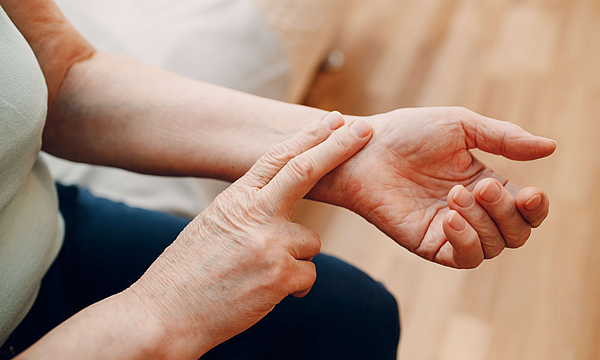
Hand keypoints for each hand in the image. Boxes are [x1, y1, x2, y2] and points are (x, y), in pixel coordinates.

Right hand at [128, 112, 372, 358]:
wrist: (165, 316)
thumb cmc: (186, 272)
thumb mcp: (213, 225)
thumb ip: (248, 209)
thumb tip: (280, 205)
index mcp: (235, 198)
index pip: (278, 158)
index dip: (308, 136)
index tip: (331, 120)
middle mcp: (255, 214)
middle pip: (306, 171)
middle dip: (339, 147)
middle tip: (363, 129)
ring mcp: (270, 243)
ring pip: (310, 241)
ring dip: (295, 257)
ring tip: (258, 274)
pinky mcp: (281, 275)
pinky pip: (308, 274)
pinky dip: (293, 286)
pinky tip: (264, 293)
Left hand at [310, 107, 555, 268]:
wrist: (363, 148)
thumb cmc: (407, 133)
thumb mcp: (461, 126)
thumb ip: (503, 137)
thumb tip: (550, 147)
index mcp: (485, 183)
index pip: (526, 208)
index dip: (536, 207)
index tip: (531, 193)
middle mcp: (472, 211)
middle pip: (516, 233)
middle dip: (507, 211)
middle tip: (481, 185)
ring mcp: (450, 229)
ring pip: (493, 247)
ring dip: (484, 222)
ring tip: (456, 193)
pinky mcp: (427, 243)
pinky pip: (462, 258)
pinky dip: (466, 241)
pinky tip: (451, 217)